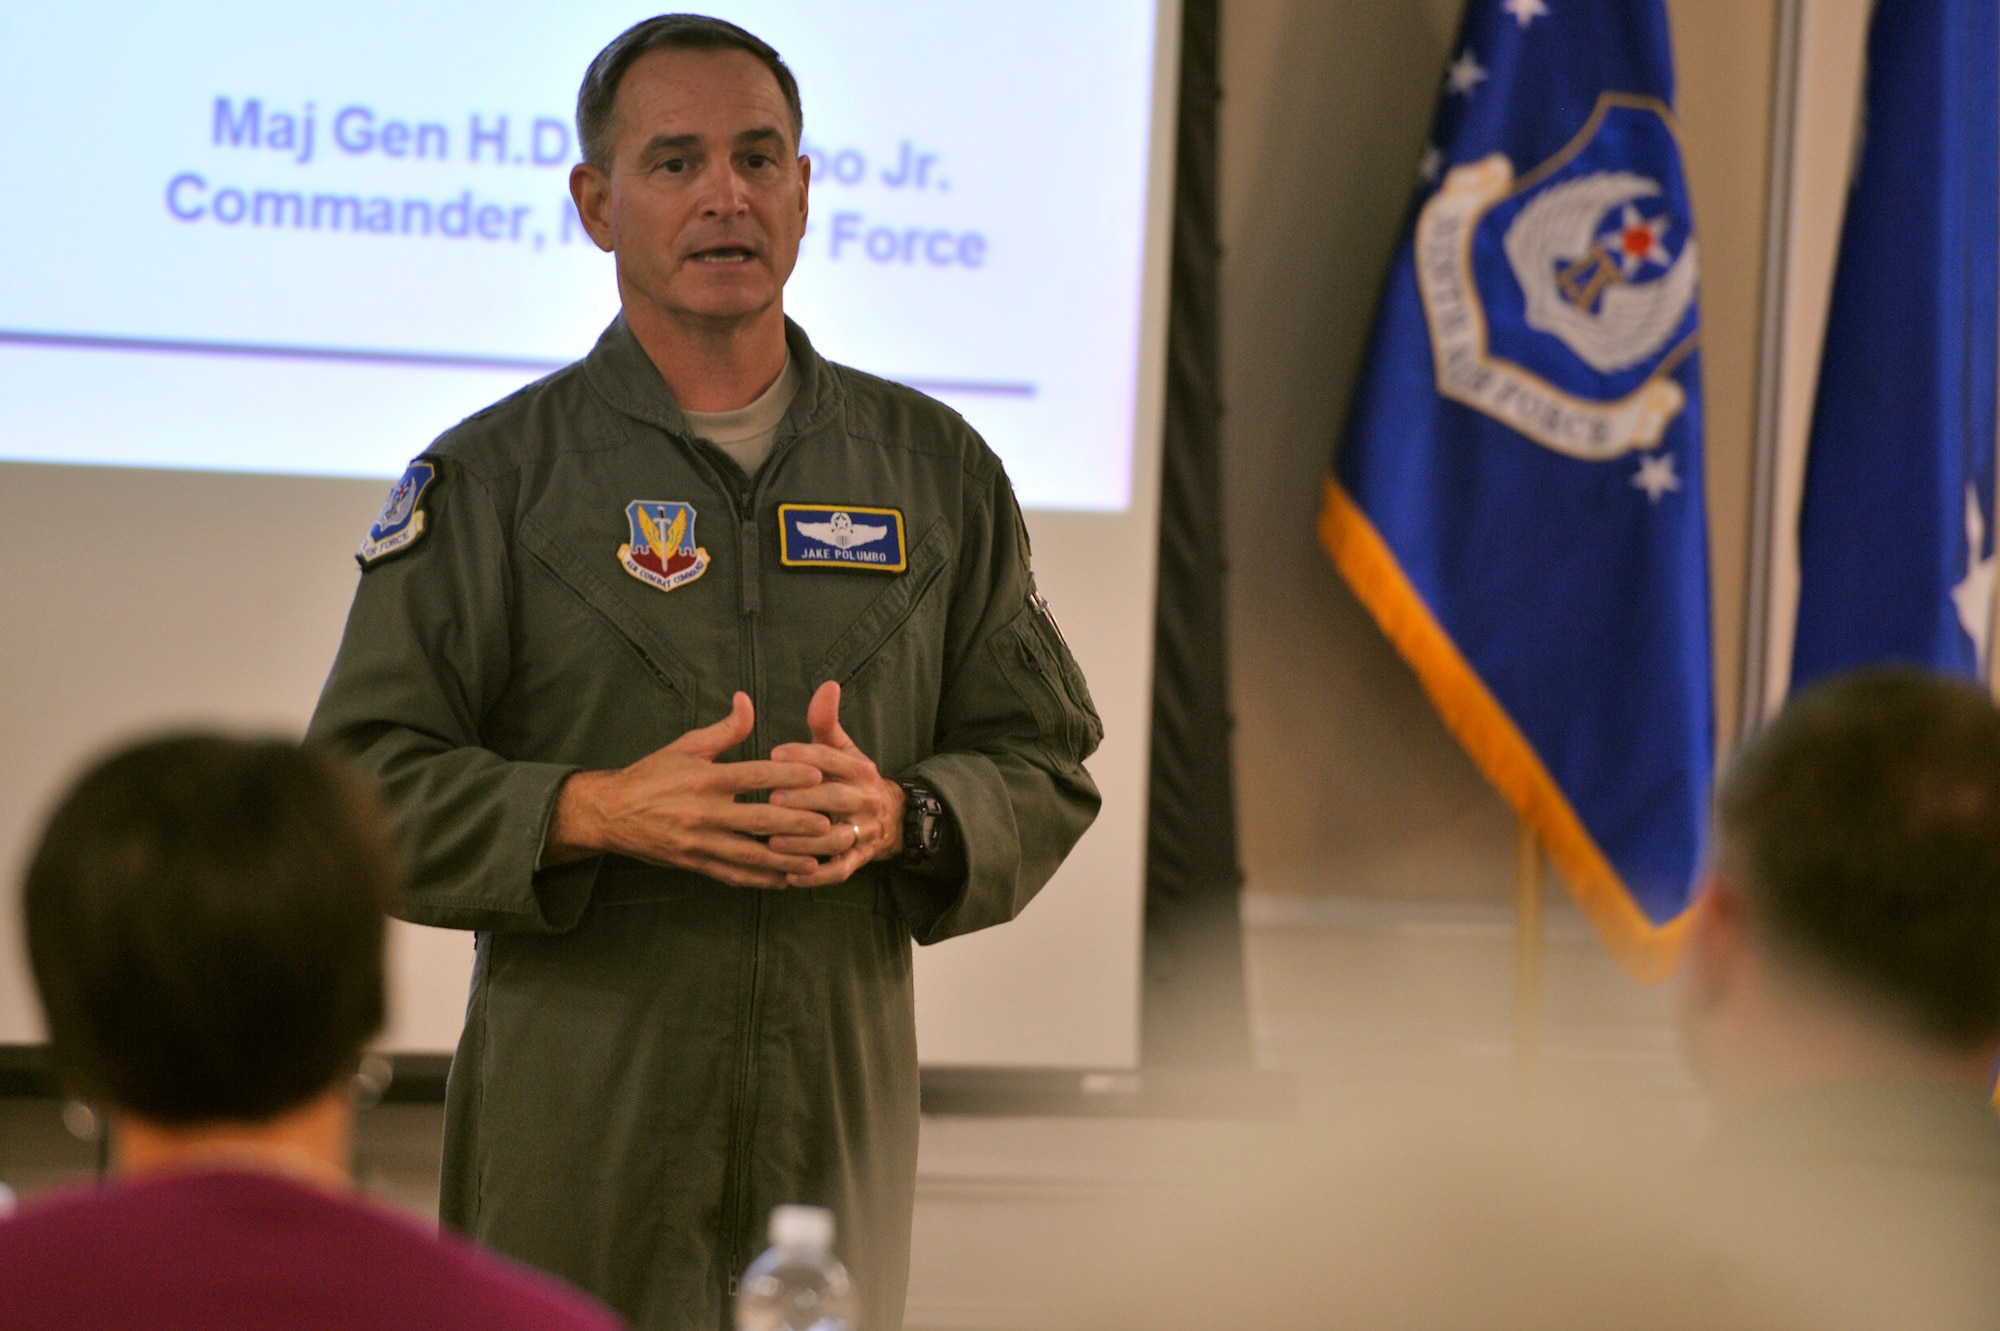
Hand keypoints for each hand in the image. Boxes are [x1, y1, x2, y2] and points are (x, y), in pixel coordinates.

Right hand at [545, 692, 830, 887]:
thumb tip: (747, 700)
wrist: (610, 813)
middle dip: (796, 824)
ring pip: (749, 855)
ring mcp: (699, 842)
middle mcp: (703, 812)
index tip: (818, 775)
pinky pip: (732, 875)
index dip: (788, 776)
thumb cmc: (652, 775)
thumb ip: (724, 730)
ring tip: (816, 861)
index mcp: (704, 779)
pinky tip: (784, 879)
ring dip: (785, 860)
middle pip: (758, 820)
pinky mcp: (694, 863)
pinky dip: (760, 879)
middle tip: (828, 825)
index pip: (754, 776)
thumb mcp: (686, 746)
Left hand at [767, 681, 906, 886]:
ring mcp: (864, 832)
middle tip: (770, 799)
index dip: (805, 756)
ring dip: (805, 841)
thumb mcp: (843, 749)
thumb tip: (827, 685)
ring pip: (836, 839)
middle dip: (804, 799)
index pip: (833, 759)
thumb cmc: (851, 779)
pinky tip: (788, 876)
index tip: (774, 753)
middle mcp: (866, 800)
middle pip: (836, 799)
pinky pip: (840, 871)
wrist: (892, 818)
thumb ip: (827, 722)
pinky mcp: (860, 860)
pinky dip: (816, 876)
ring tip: (772, 841)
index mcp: (861, 770)